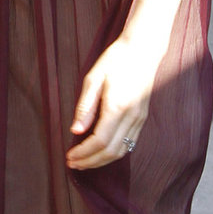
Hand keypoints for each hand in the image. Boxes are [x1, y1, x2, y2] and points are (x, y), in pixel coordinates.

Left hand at [66, 34, 161, 170]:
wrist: (143, 50)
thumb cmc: (116, 60)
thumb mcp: (94, 78)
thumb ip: (85, 107)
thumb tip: (76, 131)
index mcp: (117, 106)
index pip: (99, 141)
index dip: (83, 153)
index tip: (69, 156)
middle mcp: (131, 116)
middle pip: (111, 151)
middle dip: (91, 162)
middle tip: (73, 163)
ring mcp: (139, 119)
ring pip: (122, 151)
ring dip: (102, 161)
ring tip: (85, 161)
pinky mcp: (142, 118)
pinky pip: (129, 143)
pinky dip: (113, 152)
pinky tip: (100, 151)